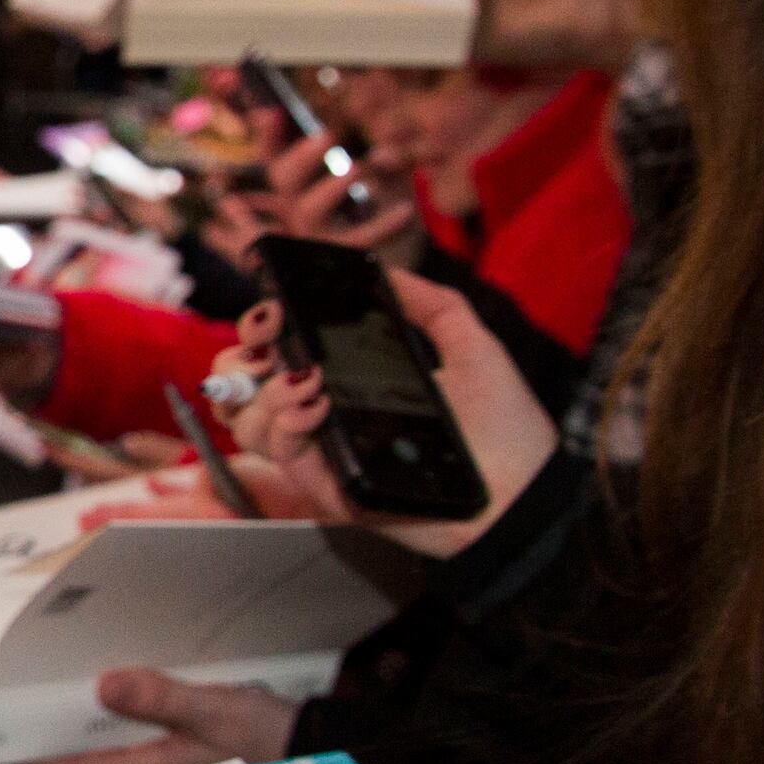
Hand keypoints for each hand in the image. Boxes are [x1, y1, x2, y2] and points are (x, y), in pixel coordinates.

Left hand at [41, 671, 299, 763]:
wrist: (314, 734)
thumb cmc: (266, 735)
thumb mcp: (212, 713)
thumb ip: (161, 700)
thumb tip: (105, 685)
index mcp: (148, 763)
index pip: (76, 763)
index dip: (34, 755)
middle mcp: (147, 755)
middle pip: (84, 744)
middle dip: (50, 728)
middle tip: (4, 708)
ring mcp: (159, 741)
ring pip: (104, 728)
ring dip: (78, 710)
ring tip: (37, 687)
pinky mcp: (172, 723)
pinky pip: (129, 710)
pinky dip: (112, 695)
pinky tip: (99, 676)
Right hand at [236, 270, 556, 556]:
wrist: (524, 492)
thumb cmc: (504, 429)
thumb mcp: (472, 349)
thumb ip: (434, 305)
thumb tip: (388, 270)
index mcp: (345, 380)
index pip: (275, 351)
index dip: (258, 326)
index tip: (274, 307)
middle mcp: (321, 415)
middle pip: (239, 384)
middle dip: (239, 355)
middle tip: (272, 337)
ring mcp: (321, 452)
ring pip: (246, 420)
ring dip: (264, 390)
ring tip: (310, 378)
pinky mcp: (326, 487)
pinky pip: (279, 453)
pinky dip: (286, 423)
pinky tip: (318, 404)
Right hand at [248, 136, 417, 263]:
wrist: (374, 274)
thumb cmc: (374, 216)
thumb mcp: (379, 182)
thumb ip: (383, 164)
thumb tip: (387, 155)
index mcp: (295, 191)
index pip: (274, 158)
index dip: (269, 136)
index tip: (275, 111)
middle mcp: (297, 212)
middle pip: (283, 181)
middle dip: (301, 157)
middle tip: (328, 136)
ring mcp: (315, 236)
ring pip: (307, 212)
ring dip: (328, 189)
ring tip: (355, 169)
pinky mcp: (341, 257)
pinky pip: (358, 240)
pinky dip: (384, 225)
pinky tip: (406, 212)